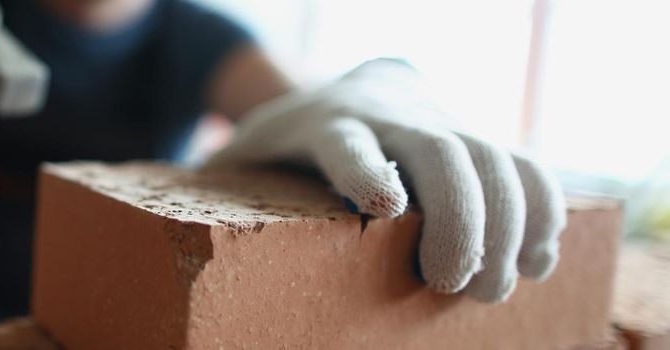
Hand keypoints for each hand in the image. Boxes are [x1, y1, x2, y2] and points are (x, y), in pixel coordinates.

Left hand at [205, 59, 566, 302]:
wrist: (352, 89)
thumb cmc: (288, 143)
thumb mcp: (246, 160)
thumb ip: (218, 193)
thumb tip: (160, 245)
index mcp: (324, 123)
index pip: (346, 140)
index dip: (366, 168)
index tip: (387, 207)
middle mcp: (390, 115)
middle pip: (438, 150)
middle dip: (459, 218)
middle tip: (452, 286)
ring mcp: (442, 120)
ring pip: (494, 156)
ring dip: (509, 225)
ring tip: (495, 289)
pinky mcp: (479, 135)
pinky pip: (528, 164)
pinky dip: (544, 210)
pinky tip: (541, 257)